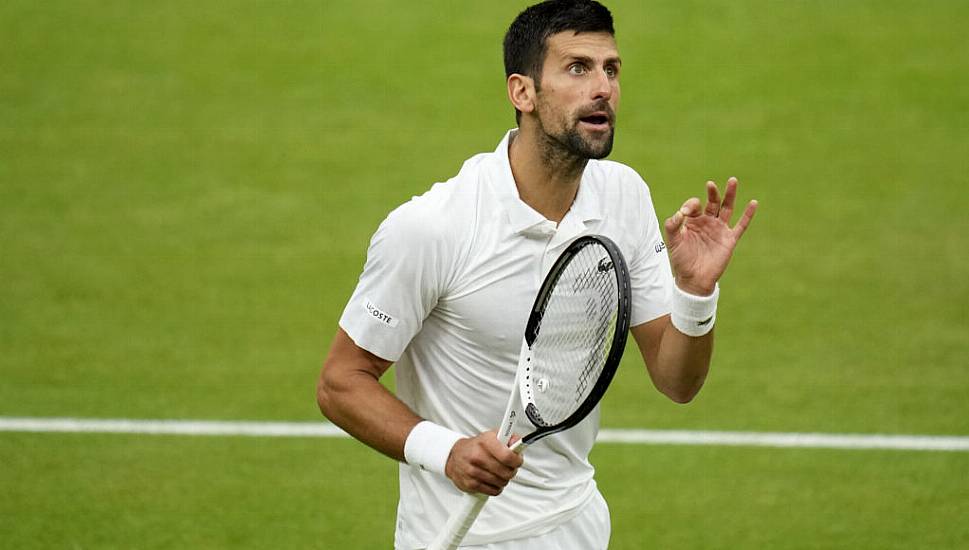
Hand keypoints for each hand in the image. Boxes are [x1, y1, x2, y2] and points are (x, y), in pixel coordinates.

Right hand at [444, 430, 522, 495]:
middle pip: (506, 471)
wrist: (454, 456)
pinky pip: (494, 491)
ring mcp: (473, 471)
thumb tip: (520, 443)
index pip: (507, 456)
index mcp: (485, 441)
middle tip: (509, 467)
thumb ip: (508, 438)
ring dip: (504, 479)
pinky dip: (496, 487)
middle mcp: (477, 456)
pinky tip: (493, 480)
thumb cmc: (476, 447)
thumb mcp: (492, 436)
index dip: (517, 460)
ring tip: (499, 472)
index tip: (517, 460)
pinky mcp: (471, 484)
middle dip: (512, 470)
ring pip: (502, 482)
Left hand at [664, 177, 757, 294]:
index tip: (685, 212)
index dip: (691, 205)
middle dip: (713, 193)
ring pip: (727, 208)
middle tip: (711, 184)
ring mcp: (719, 230)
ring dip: (730, 195)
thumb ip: (672, 226)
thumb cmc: (681, 260)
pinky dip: (748, 214)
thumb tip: (679, 213)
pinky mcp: (729, 239)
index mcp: (693, 221)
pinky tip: (753, 202)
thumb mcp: (672, 241)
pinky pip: (741, 225)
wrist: (693, 279)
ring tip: (733, 180)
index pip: (695, 205)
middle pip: (713, 202)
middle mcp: (707, 222)